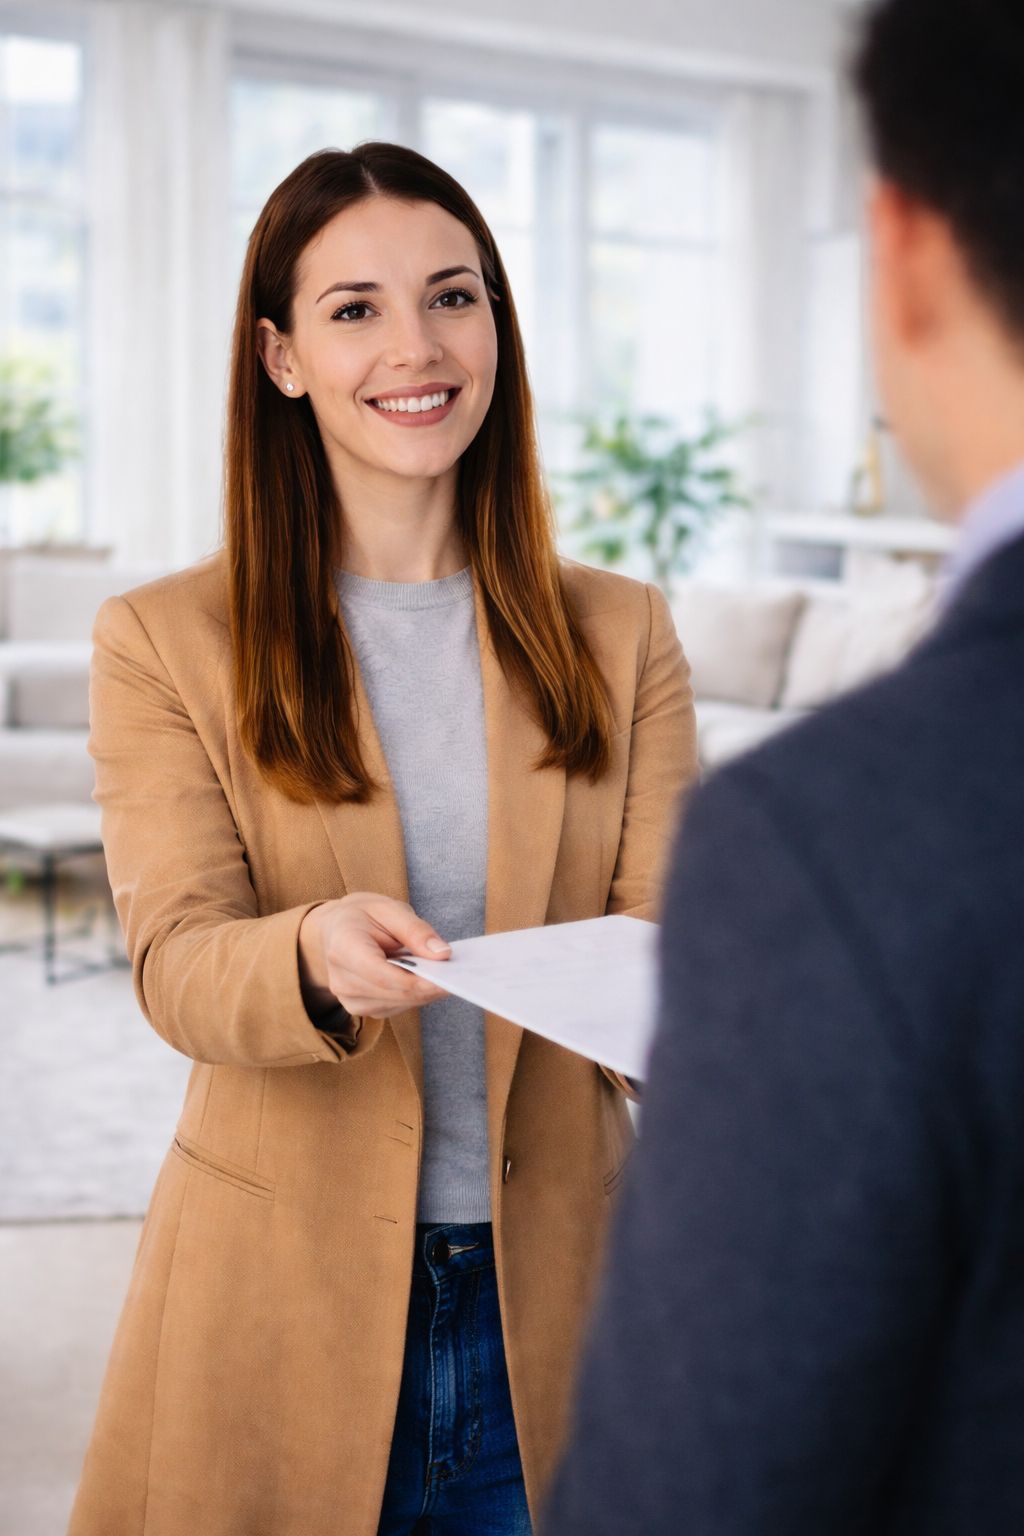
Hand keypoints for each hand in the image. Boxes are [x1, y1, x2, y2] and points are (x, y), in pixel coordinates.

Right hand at [298, 892, 450, 1020]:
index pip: (384, 976)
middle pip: (396, 993)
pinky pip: (397, 1006)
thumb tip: (443, 955)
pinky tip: (426, 977)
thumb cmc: (363, 916)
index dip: (420, 981)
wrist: (336, 930)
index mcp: (343, 948)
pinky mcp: (362, 1008)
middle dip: (430, 985)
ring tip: (443, 971)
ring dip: (425, 990)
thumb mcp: (389, 909)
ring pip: (400, 1003)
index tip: (452, 976)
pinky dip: (416, 993)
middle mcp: (342, 980)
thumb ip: (416, 931)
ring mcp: (350, 999)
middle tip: (461, 973)